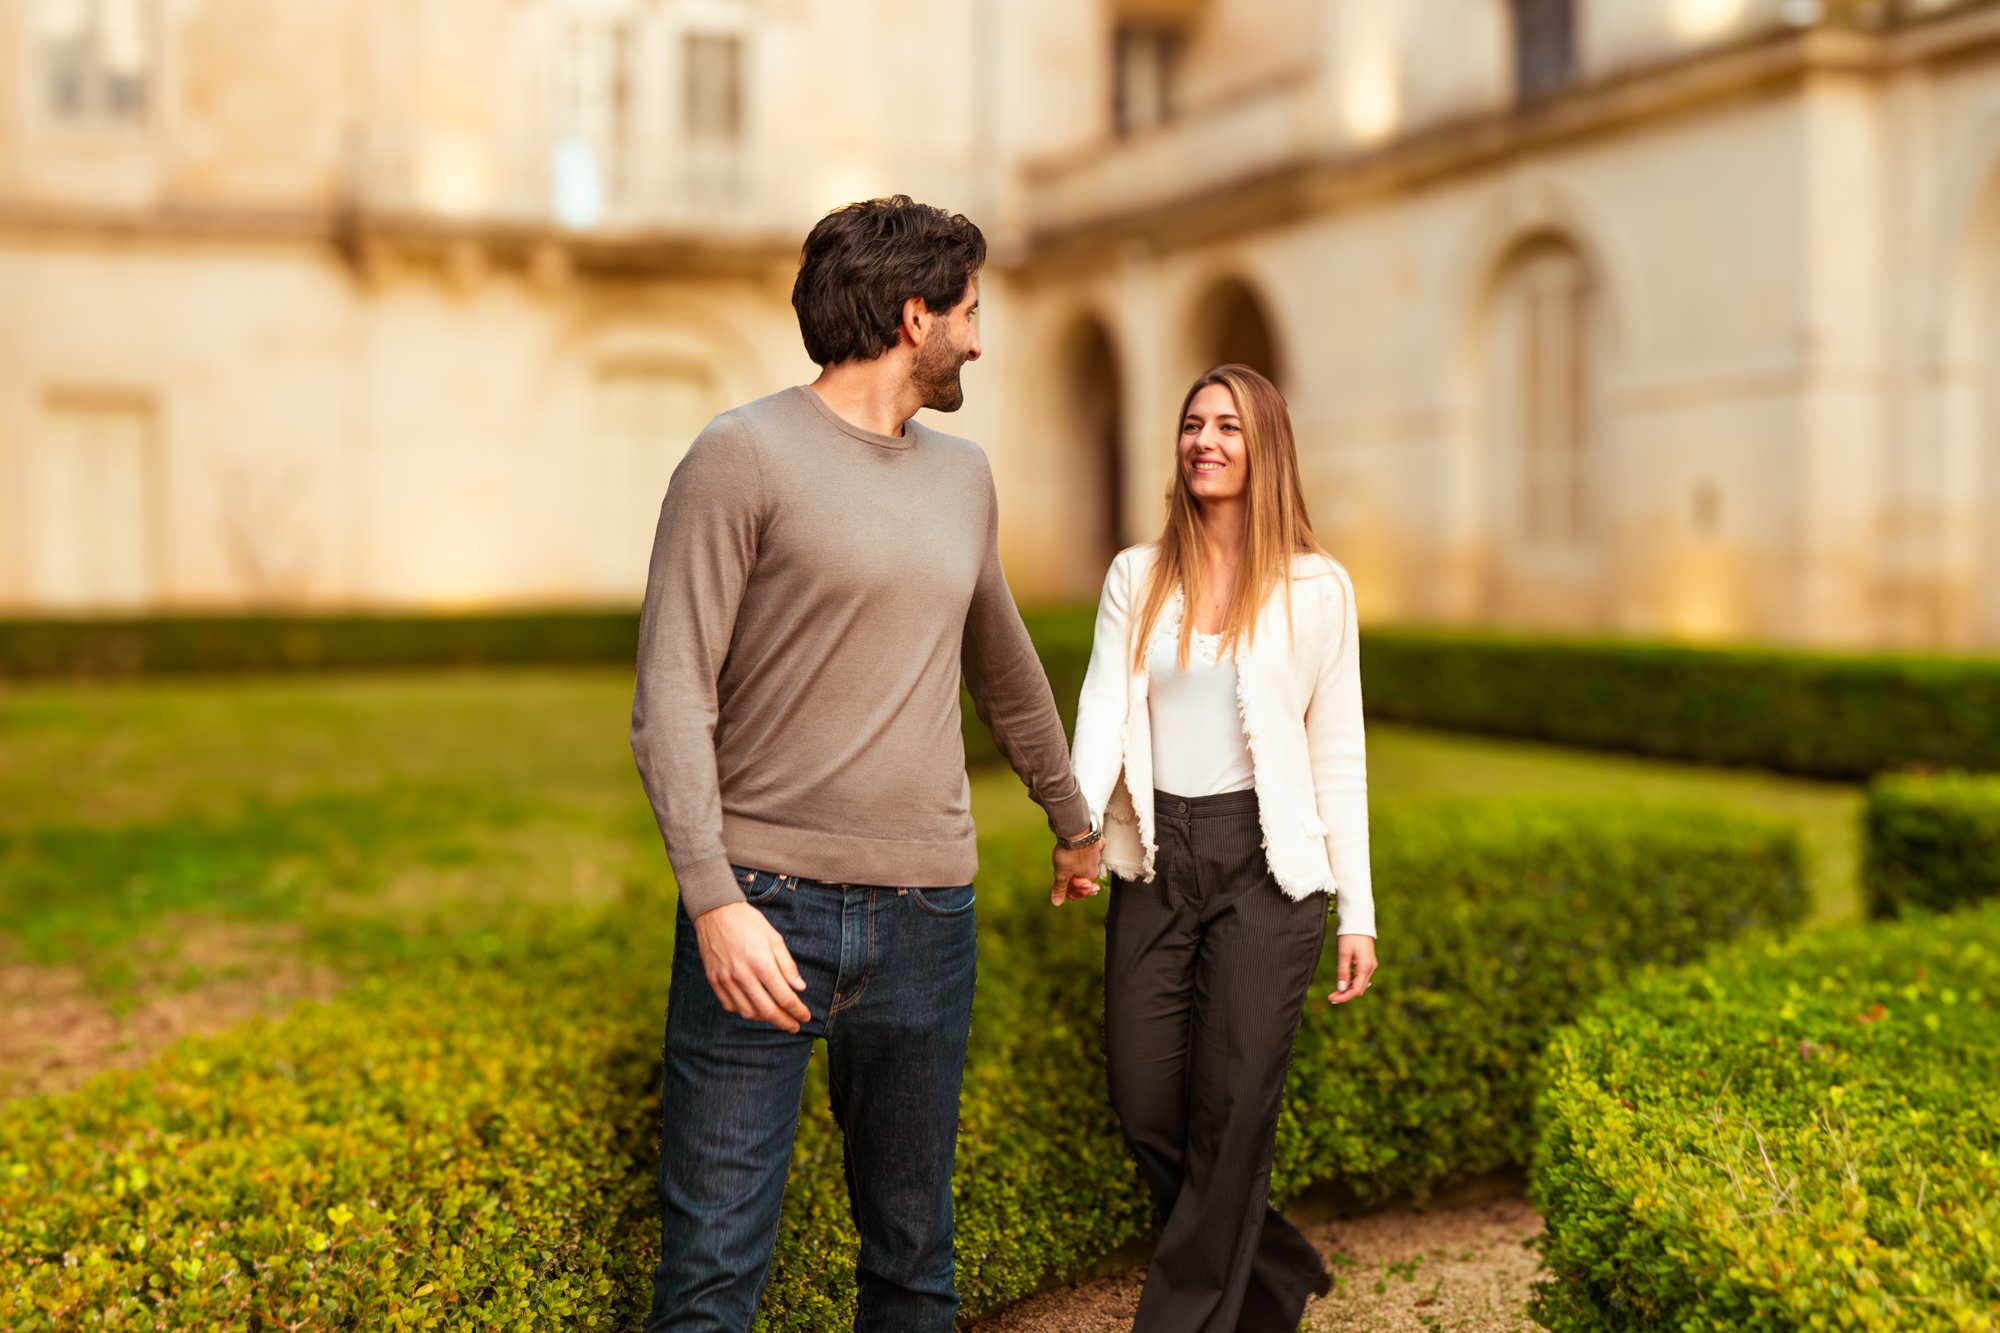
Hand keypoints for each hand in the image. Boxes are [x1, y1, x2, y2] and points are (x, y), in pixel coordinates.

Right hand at [693, 901, 811, 1031]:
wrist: (715, 912)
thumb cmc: (748, 922)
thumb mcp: (774, 938)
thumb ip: (787, 965)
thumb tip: (800, 988)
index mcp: (761, 962)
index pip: (784, 996)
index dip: (797, 1010)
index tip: (805, 1016)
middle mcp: (742, 975)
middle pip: (767, 1010)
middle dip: (784, 1022)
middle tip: (794, 1026)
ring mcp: (725, 980)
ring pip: (748, 1012)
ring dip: (765, 1019)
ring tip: (776, 1017)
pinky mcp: (714, 980)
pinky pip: (730, 1005)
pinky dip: (744, 1011)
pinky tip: (754, 1009)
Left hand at [1050, 834, 1102, 905]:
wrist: (1077, 830)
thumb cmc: (1069, 853)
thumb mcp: (1061, 874)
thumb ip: (1060, 888)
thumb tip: (1056, 903)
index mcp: (1089, 876)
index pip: (1082, 891)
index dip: (1071, 893)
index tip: (1062, 891)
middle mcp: (1096, 866)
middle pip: (1085, 877)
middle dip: (1074, 881)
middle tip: (1064, 878)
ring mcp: (1097, 853)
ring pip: (1088, 863)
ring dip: (1079, 866)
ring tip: (1068, 862)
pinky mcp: (1097, 841)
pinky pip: (1093, 848)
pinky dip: (1086, 850)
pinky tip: (1081, 847)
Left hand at [1328, 934, 1376, 1004]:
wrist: (1359, 923)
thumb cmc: (1350, 936)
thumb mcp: (1344, 954)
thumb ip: (1343, 972)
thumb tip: (1341, 989)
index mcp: (1366, 967)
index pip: (1356, 990)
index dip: (1344, 997)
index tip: (1332, 999)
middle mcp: (1371, 968)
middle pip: (1359, 989)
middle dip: (1345, 995)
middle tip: (1331, 998)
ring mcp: (1370, 966)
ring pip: (1360, 985)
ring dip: (1348, 990)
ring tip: (1334, 993)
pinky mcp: (1368, 964)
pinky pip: (1360, 978)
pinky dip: (1352, 983)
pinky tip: (1342, 985)